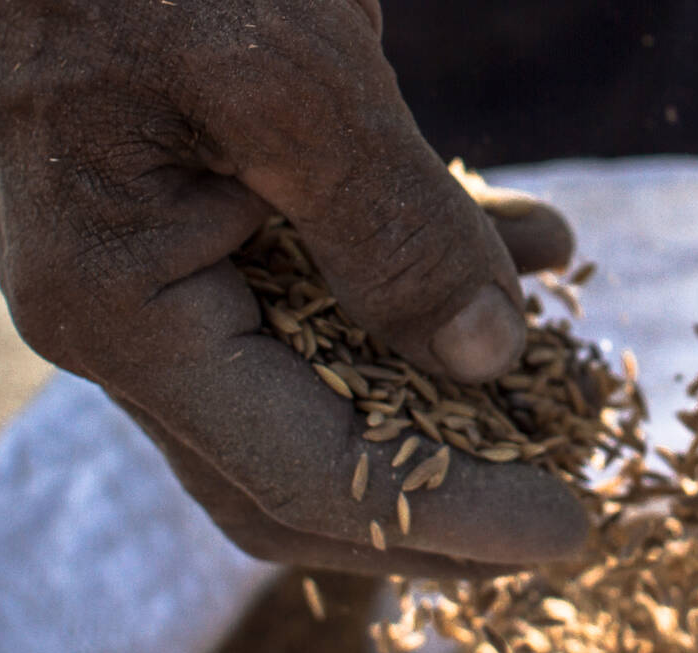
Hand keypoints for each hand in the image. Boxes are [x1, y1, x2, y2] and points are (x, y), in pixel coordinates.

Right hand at [0, 0, 586, 574]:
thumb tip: (488, 358)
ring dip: (452, 382)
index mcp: (124, 311)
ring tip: (572, 366)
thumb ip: (394, 228)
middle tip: (570, 494)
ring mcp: (160, 269)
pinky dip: (430, 278)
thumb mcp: (290, 79)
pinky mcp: (200, 214)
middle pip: (304, 469)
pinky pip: (326, 285)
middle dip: (444, 494)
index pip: (310, 474)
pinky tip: (535, 245)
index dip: (451, 517)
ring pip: (326, 379)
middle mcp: (131, 319)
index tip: (573, 529)